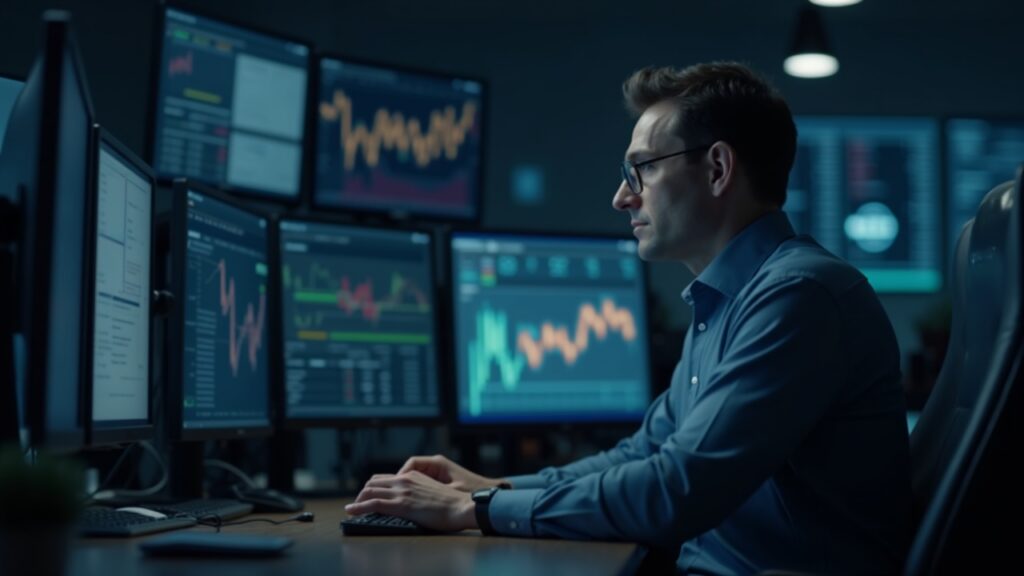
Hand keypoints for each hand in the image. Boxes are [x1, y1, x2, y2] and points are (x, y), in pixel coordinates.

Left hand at [345, 470, 476, 531]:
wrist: (461, 506)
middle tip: (357, 504)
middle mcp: (405, 480)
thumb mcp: (433, 491)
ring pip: (370, 492)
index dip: (373, 487)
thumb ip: (419, 492)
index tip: (367, 496)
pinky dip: (359, 507)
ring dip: (358, 500)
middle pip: (374, 483)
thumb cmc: (452, 504)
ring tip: (351, 509)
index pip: (385, 478)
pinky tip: (351, 512)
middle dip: (363, 493)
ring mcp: (402, 491)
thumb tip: (411, 502)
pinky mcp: (402, 504)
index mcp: (413, 475)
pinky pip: (374, 504)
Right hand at [397, 454, 507, 492]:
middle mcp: (438, 465)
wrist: (487, 499)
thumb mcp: (449, 492)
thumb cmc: (471, 492)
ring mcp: (439, 473)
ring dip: (407, 485)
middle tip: (392, 492)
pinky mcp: (441, 481)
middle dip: (400, 480)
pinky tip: (412, 500)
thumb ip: (430, 489)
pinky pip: (422, 482)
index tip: (396, 485)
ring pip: (416, 476)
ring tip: (399, 497)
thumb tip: (410, 492)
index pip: (412, 463)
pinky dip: (415, 490)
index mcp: (438, 463)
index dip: (401, 474)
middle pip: (412, 468)